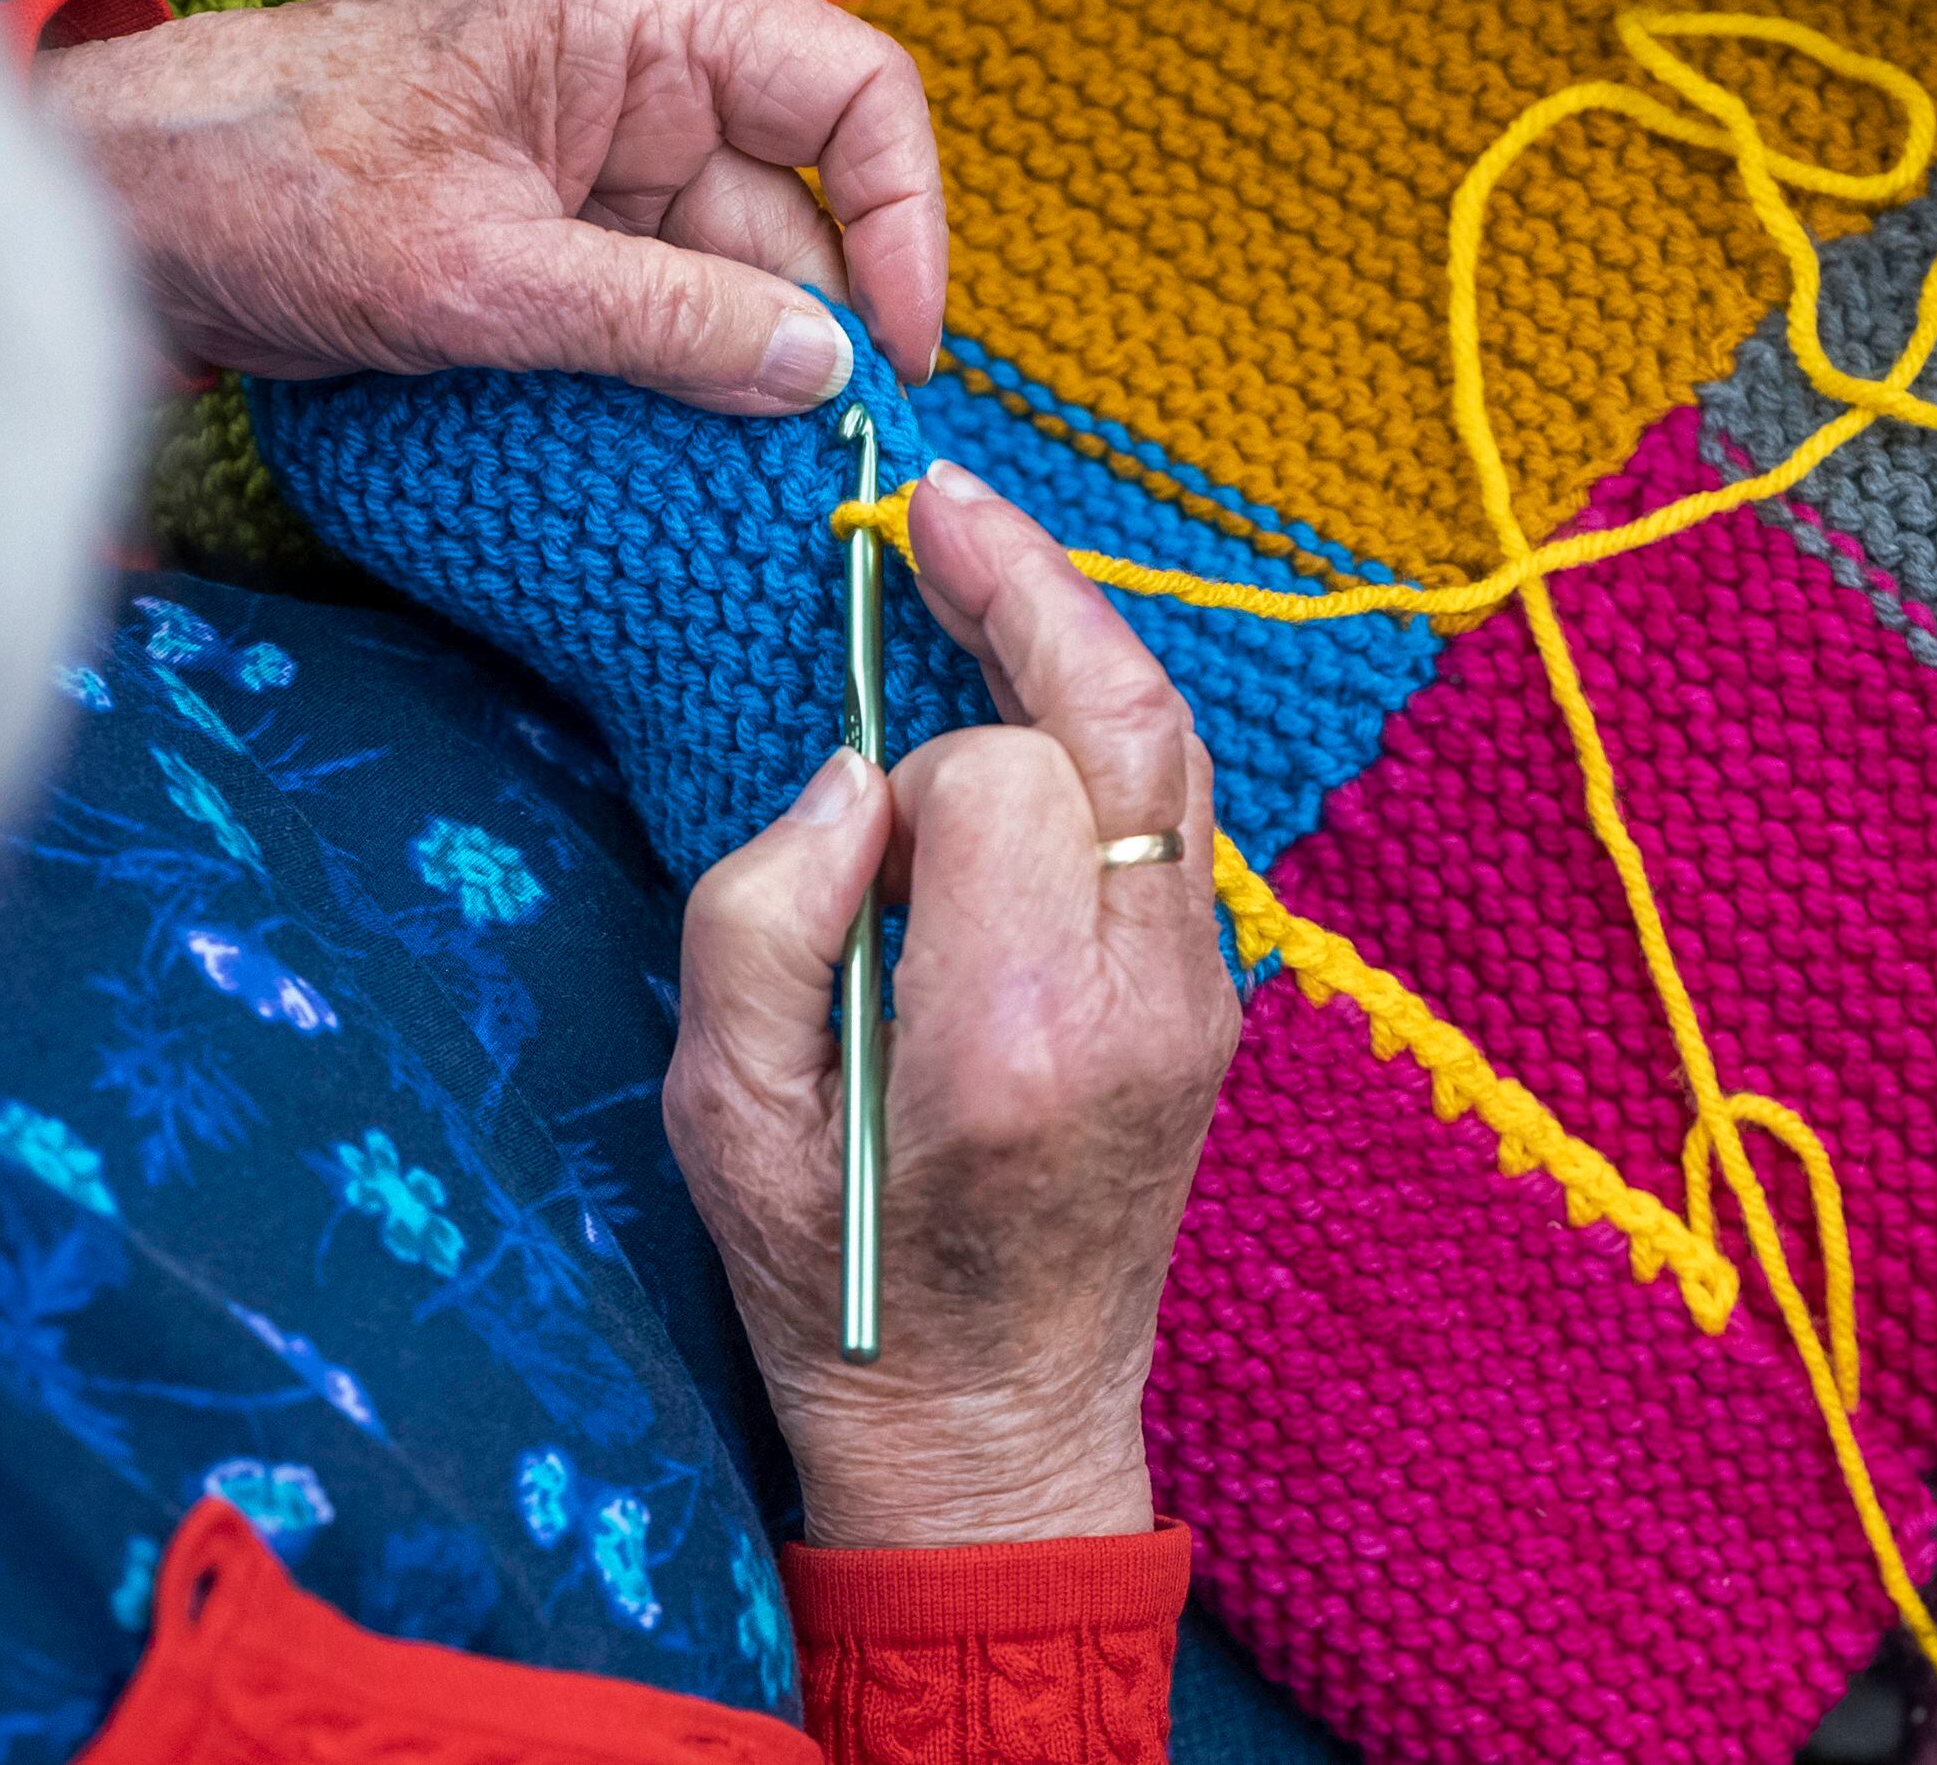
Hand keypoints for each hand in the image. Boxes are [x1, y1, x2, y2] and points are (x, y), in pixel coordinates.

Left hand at [34, 0, 946, 413]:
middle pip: (800, 206)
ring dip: (746, 379)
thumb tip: (819, 369)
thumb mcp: (481, 274)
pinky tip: (688, 462)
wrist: (137, 216)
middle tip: (825, 460)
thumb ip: (661, 319)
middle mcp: (639, 84)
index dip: (902, 216)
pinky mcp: (561, 244)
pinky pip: (667, 315)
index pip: (847, 90)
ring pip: (737, 277)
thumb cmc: (276, 183)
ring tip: (749, 482)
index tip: (897, 350)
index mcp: (635, 24)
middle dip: (818, 330)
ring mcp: (602, 168)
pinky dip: (682, 388)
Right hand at [663, 462, 1240, 1547]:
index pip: (1002, 771)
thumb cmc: (840, 1285)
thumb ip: (763, 918)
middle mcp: (1143, 999)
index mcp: (1017, 1032)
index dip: (913, 765)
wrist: (996, 1432)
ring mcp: (1201, 1001)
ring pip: (1176, 751)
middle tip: (941, 505)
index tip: (855, 841)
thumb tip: (852, 773)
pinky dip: (1107, 730)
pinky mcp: (1212, 1007)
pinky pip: (1175, 818)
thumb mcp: (724, 1119)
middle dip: (1033, 589)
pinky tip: (1033, 701)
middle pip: (1130, 714)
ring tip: (986, 568)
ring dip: (1081, 644)